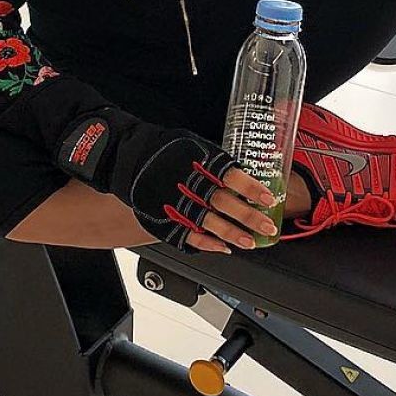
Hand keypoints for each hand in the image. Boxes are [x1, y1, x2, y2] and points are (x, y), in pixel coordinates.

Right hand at [55, 112, 279, 251]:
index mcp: (198, 163)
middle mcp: (189, 184)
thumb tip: (241, 174)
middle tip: (267, 228)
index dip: (251, 189)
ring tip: (250, 242)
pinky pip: (188, 235)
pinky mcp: (165, 218)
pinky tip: (223, 248)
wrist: (127, 159)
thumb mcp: (192, 146)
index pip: (231, 176)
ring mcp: (177, 203)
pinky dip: (207, 244)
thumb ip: (214, 161)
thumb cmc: (163, 150)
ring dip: (232, 234)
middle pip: (224, 203)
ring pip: (209, 223)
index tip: (269, 198)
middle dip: (248, 217)